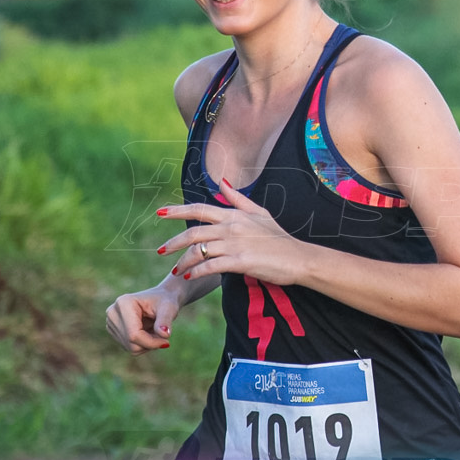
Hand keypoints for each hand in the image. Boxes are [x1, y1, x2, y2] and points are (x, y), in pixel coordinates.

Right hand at [106, 285, 178, 354]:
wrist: (160, 298)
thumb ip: (166, 320)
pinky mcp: (114, 331)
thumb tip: (165, 334)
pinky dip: (143, 344)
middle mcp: (113, 313)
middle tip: (163, 334)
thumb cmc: (165, 300)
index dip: (151, 342)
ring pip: (130, 348)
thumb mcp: (169, 308)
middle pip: (130, 343)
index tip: (166, 341)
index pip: (133, 335)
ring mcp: (111, 323)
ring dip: (147, 344)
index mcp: (123, 303)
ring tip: (156, 330)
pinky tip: (149, 332)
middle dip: (150, 343)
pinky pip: (129, 347)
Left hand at [156, 178, 304, 285]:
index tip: (161, 213)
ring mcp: (235, 245)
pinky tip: (190, 277)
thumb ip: (239, 199)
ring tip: (176, 270)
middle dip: (173, 242)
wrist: (298, 258)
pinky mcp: (240, 262)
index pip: (200, 209)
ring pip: (199, 252)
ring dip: (184, 262)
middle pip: (193, 233)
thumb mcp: (260, 213)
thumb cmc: (279, 237)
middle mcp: (232, 227)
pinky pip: (210, 267)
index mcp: (234, 215)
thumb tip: (222, 182)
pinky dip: (197, 272)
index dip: (178, 211)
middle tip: (161, 250)